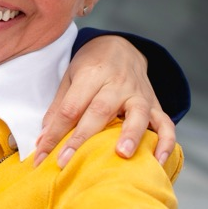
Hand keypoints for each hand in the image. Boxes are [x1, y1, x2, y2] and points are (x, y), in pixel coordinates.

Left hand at [33, 35, 175, 166]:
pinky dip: (165, 142)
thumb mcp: (70, 78)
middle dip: (81, 138)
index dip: (54, 133)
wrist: (122, 46)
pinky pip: (166, 123)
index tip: (41, 156)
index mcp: (91, 74)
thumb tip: (42, 142)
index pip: (70, 107)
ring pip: (138, 113)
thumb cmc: (91, 67)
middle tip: (66, 162)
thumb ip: (59, 109)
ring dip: (130, 134)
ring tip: (122, 154)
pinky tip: (158, 162)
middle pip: (99, 110)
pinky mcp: (156, 104)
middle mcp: (117, 83)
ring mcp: (139, 94)